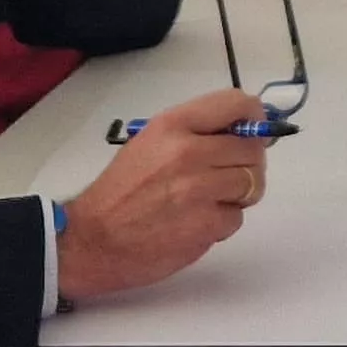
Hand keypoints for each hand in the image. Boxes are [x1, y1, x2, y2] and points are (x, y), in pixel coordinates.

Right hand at [57, 91, 266, 301]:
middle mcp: (189, 152)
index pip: (235, 104)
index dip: (254, 117)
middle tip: (228, 176)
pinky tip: (196, 224)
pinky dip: (222, 223)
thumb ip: (194, 133)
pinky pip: (236, 218)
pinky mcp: (205, 225)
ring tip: (209, 201)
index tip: (257, 129)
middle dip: (247, 163)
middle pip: (252, 149)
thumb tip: (242, 132)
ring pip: (252, 184)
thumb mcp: (150, 144)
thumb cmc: (119, 191)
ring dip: (238, 195)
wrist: (90, 241)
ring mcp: (199, 190)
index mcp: (172, 126)